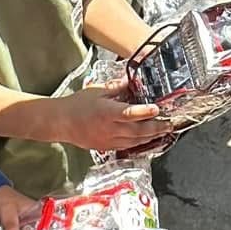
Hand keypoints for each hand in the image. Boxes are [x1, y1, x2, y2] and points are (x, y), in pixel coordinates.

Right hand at [51, 81, 165, 151]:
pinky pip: (127, 146)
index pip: (129, 113)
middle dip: (156, 128)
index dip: (145, 112)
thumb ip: (116, 88)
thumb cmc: (77, 105)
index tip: (157, 109)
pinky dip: (139, 143)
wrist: (61, 123)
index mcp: (106, 112)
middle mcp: (109, 128)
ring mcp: (108, 140)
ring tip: (163, 131)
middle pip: (137, 131)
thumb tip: (131, 81)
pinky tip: (147, 138)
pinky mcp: (106, 147)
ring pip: (134, 141)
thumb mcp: (96, 91)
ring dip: (151, 137)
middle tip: (169, 124)